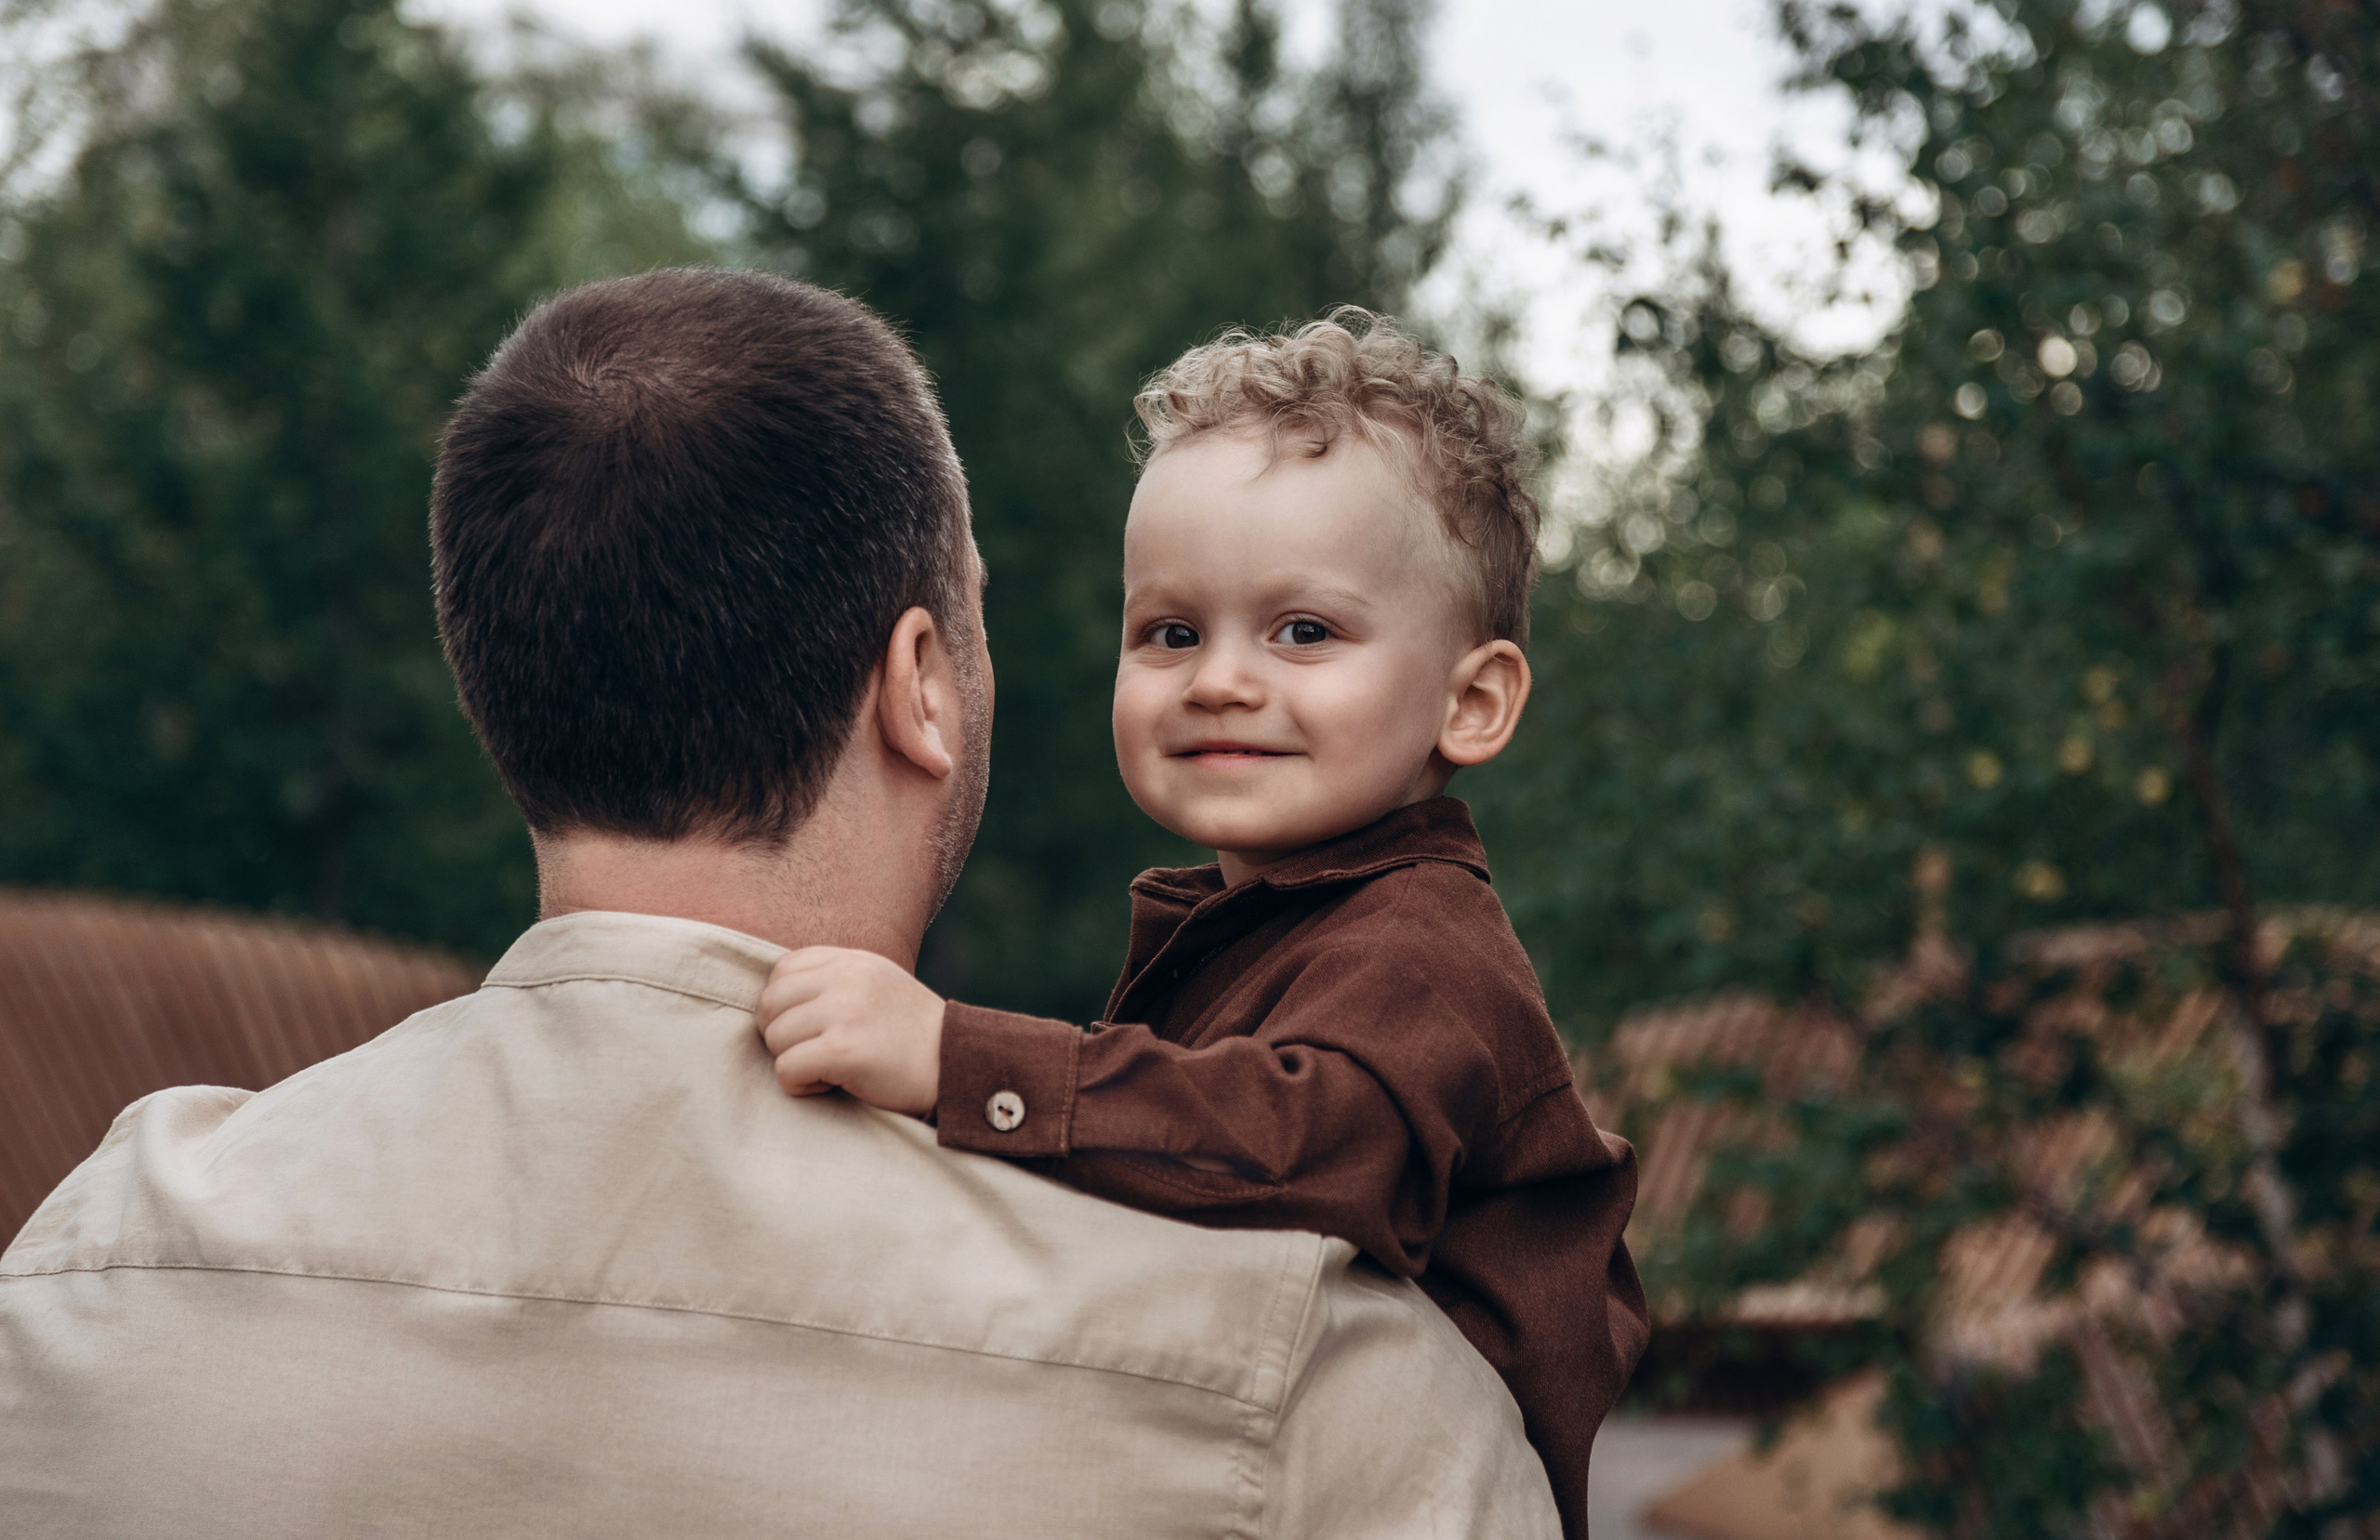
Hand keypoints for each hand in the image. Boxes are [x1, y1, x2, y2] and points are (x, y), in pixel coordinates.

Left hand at [756, 946, 944, 1116]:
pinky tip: (831, 1083)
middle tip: (814, 1052)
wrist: (956, 1066)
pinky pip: (786, 1069)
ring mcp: (844, 1012)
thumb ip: (833, 979)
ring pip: (775, 1039)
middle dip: (782, 1035)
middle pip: (770, 1004)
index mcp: (851, 960)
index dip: (786, 1004)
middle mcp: (846, 978)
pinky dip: (801, 1086)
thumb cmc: (911, 1034)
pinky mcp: (843, 1050)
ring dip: (793, 1061)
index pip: (782, 970)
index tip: (813, 1026)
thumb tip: (775, 996)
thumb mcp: (876, 984)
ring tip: (829, 1067)